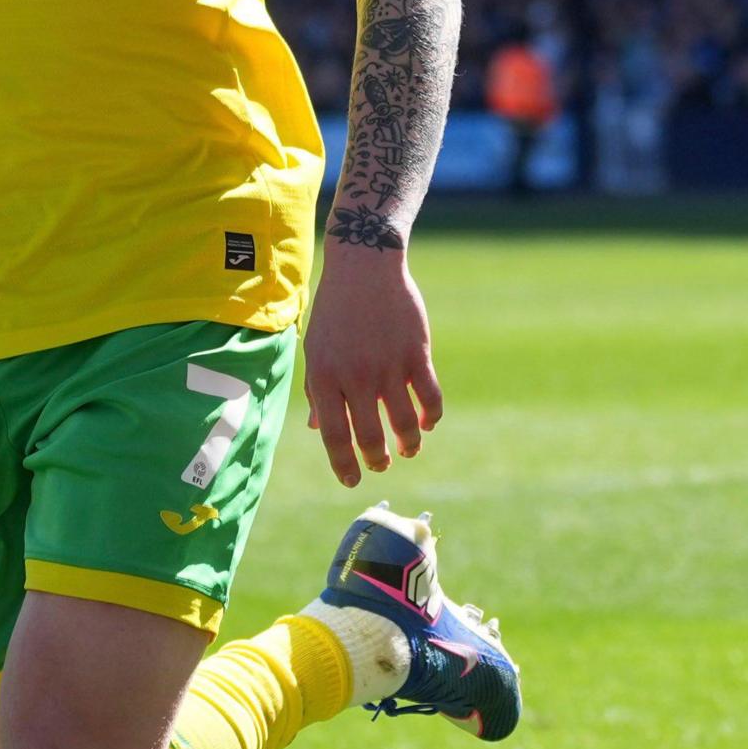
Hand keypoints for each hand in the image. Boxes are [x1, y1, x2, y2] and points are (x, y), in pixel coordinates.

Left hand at [303, 241, 442, 487]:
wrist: (364, 267)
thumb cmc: (335, 310)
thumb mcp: (316, 349)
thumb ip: (317, 390)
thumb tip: (318, 430)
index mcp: (324, 378)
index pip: (334, 437)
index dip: (343, 466)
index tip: (352, 481)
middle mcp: (355, 377)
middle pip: (370, 438)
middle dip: (377, 460)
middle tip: (381, 464)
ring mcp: (388, 367)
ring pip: (404, 425)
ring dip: (408, 445)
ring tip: (408, 450)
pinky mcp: (416, 355)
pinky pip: (430, 399)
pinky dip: (431, 417)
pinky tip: (427, 422)